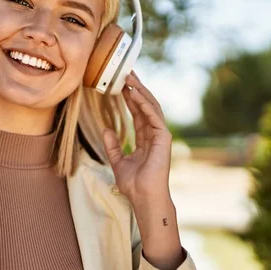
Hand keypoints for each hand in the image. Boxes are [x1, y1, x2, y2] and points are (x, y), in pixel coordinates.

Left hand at [102, 72, 171, 203]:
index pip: (138, 113)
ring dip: (140, 91)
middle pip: (146, 105)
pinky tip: (135, 93)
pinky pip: (153, 115)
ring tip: (129, 77)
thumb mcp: (118, 161)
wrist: (143, 197)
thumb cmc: (133, 184)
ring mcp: (160, 135)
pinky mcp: (163, 137)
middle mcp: (154, 134)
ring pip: (151, 106)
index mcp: (146, 139)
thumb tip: (106, 130)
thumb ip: (113, 146)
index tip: (122, 84)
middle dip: (136, 88)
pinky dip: (144, 103)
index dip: (131, 98)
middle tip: (126, 72)